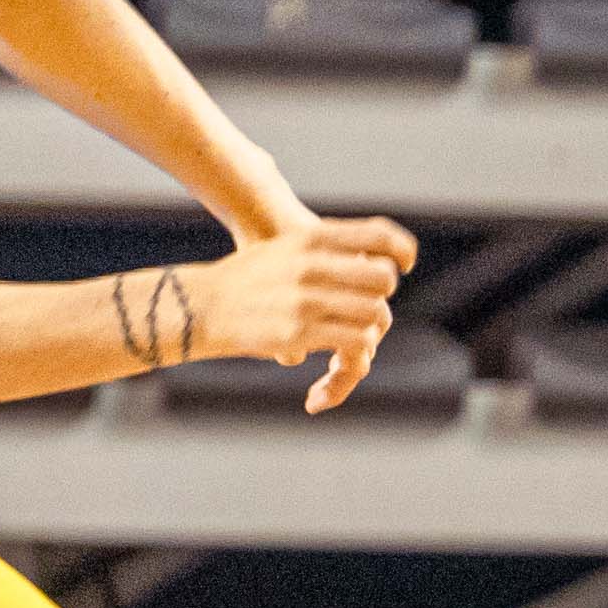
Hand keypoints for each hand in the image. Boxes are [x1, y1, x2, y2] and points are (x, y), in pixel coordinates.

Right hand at [189, 216, 420, 412]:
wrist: (203, 304)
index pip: (377, 235)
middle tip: (365, 311)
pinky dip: (353, 360)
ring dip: (369, 334)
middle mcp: (314, 263)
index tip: (405, 265)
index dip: (401, 250)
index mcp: (312, 238)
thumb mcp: (286, 247)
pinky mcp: (299, 331)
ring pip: (374, 314)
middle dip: (381, 298)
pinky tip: (332, 372)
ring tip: (349, 345)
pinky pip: (353, 344)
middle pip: (382, 279)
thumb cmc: (245, 278)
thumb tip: (367, 260)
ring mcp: (307, 297)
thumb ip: (323, 249)